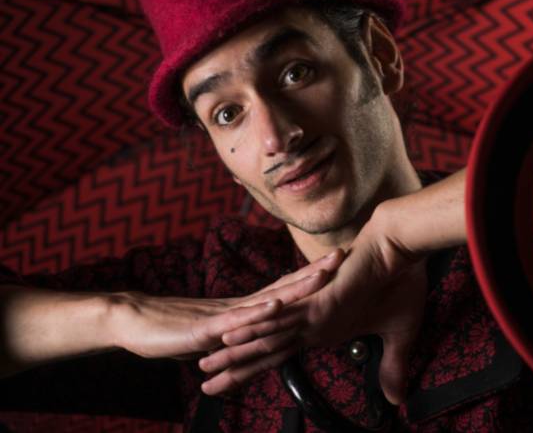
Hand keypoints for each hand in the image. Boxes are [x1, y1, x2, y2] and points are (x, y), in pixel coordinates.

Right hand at [109, 250, 343, 359]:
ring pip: (266, 299)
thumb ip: (237, 333)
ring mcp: (224, 315)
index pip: (283, 288)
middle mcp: (238, 306)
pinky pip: (237, 321)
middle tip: (341, 256)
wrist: (131, 322)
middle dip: (314, 273)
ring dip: (295, 287)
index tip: (335, 264)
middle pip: (283, 286)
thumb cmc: (171, 328)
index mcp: (243, 308)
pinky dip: (258, 313)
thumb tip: (257, 336)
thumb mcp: (215, 334)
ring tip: (322, 276)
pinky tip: (276, 306)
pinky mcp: (206, 329)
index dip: (310, 276)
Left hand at [200, 204, 427, 403]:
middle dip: (234, 369)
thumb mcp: (398, 335)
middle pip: (265, 350)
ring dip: (235, 352)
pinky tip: (233, 337)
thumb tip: (397, 402)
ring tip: (206, 367)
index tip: (233, 384)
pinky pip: (282, 317)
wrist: (400, 246)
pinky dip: (258, 328)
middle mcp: (310, 320)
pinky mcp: (316, 300)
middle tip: (206, 385)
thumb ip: (392, 367)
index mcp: (321, 327)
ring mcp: (310, 310)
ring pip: (265, 336)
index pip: (283, 354)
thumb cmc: (400, 283)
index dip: (258, 370)